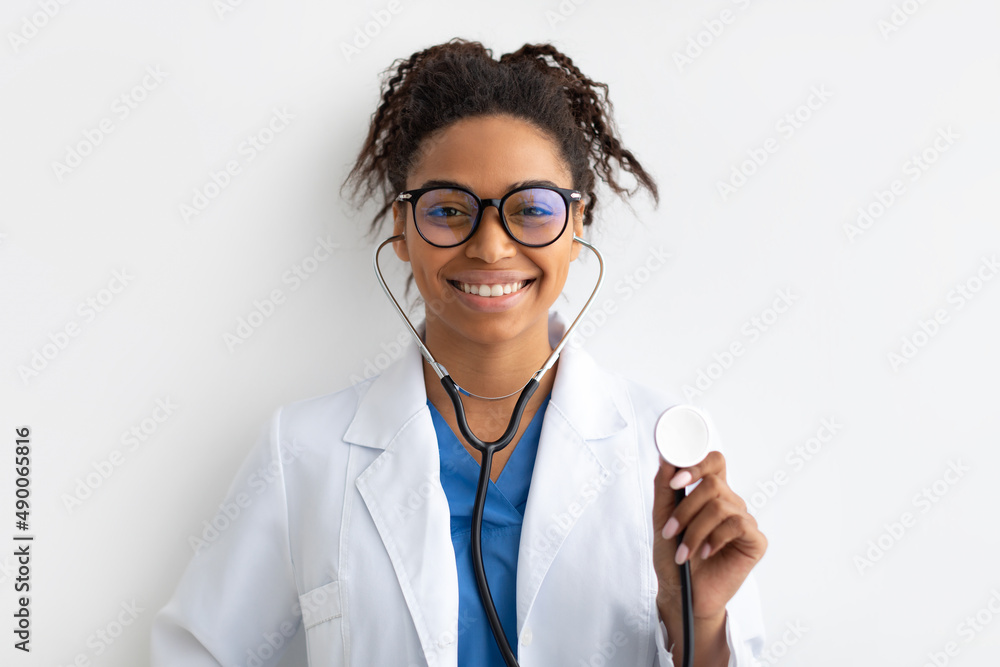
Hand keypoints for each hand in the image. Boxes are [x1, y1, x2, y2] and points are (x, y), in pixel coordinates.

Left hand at [652, 451, 766, 620]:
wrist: (682, 593)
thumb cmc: (672, 556)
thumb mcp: (661, 519)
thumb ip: (664, 489)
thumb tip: (666, 459)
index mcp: (710, 494)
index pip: (713, 462)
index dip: (697, 464)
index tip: (676, 481)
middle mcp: (730, 503)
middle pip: (713, 484)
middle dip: (686, 509)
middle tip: (670, 531)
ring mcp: (744, 521)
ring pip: (720, 507)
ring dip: (694, 530)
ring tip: (683, 552)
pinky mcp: (755, 541)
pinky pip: (737, 525)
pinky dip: (715, 539)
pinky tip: (705, 552)